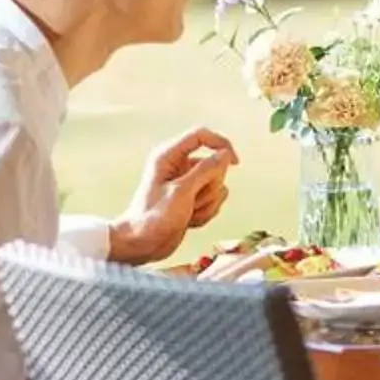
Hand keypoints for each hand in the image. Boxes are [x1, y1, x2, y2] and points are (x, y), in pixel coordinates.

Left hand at [110, 128, 236, 265]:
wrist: (143, 244)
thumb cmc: (153, 218)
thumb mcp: (181, 192)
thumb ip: (205, 170)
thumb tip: (225, 155)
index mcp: (169, 156)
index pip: (201, 136)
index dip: (221, 145)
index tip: (235, 162)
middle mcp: (179, 166)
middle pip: (215, 164)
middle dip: (210, 186)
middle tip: (192, 200)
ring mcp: (187, 183)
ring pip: (217, 184)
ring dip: (208, 203)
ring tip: (188, 212)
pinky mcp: (192, 197)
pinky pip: (214, 199)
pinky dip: (206, 212)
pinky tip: (190, 220)